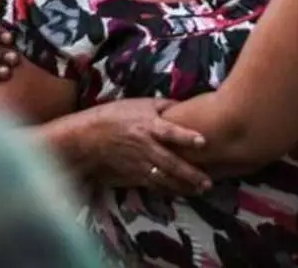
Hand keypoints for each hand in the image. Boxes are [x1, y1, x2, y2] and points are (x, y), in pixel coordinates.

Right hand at [84, 99, 211, 195]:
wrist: (89, 137)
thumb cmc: (116, 115)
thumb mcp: (140, 104)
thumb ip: (165, 106)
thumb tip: (187, 105)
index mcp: (148, 126)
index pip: (170, 132)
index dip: (186, 137)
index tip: (203, 142)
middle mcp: (146, 146)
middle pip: (171, 162)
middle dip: (190, 174)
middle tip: (208, 183)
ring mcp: (140, 163)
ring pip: (164, 178)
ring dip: (183, 186)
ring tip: (199, 191)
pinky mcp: (134, 175)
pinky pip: (154, 185)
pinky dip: (168, 191)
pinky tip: (180, 193)